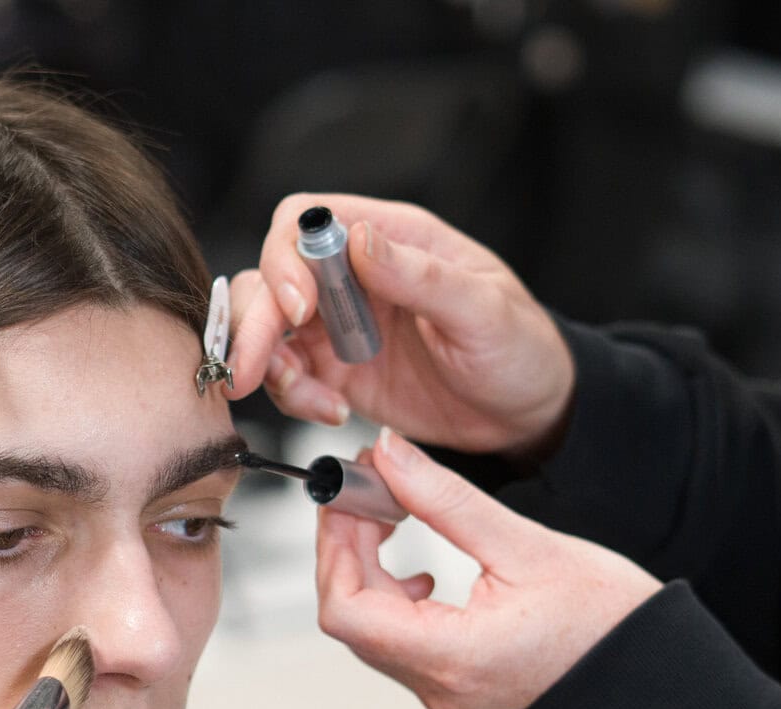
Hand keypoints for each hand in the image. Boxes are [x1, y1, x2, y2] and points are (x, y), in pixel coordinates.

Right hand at [227, 194, 574, 456]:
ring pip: (267, 329)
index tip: (301, 307)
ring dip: (269, 365)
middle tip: (254, 369)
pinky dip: (293, 398)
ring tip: (311, 399)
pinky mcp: (335, 372)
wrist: (527, 413)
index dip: (286, 259)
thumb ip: (419, 275)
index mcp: (390, 239)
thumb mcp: (482, 309)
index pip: (306, 223)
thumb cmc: (520, 348)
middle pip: (270, 278)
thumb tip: (360, 240)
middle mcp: (353, 278)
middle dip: (254, 323)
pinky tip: (333, 411)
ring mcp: (339, 327)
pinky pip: (287, 377)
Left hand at [315, 430, 661, 708]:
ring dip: (368, 568)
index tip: (346, 497)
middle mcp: (437, 683)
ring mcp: (442, 688)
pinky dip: (392, 593)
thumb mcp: (525, 545)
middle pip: (350, 616)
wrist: (651, 675)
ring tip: (389, 516)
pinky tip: (419, 566)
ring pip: (370, 628)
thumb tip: (389, 456)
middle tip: (364, 492)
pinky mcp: (453, 682)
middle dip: (346, 548)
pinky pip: (396, 640)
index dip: (334, 546)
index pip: (346, 609)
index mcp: (451, 655)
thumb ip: (446, 500)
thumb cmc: (610, 622)